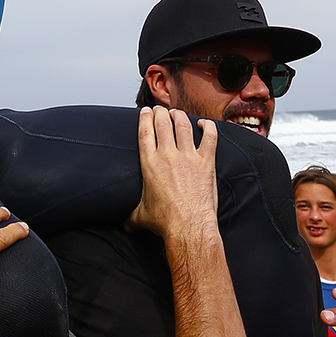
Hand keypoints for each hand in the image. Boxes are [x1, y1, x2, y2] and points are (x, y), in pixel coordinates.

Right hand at [129, 107, 219, 243]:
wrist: (188, 227)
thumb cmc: (166, 222)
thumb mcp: (141, 216)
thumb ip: (132, 217)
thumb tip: (126, 225)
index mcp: (149, 164)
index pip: (145, 131)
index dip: (145, 118)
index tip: (145, 112)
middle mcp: (167, 155)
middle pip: (162, 123)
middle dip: (160, 112)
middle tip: (160, 110)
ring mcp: (188, 157)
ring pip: (183, 125)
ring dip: (179, 115)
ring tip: (177, 113)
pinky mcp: (206, 162)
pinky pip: (209, 137)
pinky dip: (208, 126)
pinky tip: (204, 124)